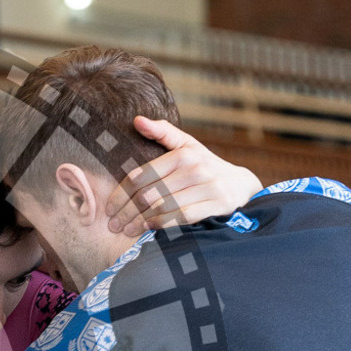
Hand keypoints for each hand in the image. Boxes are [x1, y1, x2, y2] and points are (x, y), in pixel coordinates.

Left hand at [105, 117, 261, 234]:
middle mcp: (195, 168)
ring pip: (162, 206)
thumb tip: (136, 120)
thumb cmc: (204, 166)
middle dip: (127, 212)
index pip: (140, 176)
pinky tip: (148, 229)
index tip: (109, 209)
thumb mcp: (187, 146)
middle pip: (148, 194)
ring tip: (126, 230)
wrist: (241, 185)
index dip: (120, 194)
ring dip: (140, 221)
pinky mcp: (217, 204)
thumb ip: (162, 133)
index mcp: (182, 154)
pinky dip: (162, 224)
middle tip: (113, 224)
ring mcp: (207, 187)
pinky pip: (182, 217)